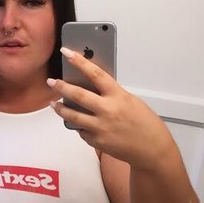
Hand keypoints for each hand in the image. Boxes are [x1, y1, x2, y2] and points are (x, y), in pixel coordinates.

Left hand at [48, 48, 174, 169]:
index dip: (79, 61)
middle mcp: (107, 110)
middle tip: (51, 81)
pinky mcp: (97, 141)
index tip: (66, 52)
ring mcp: (101, 127)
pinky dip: (79, 126)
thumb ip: (112, 95)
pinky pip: (82, 131)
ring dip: (60, 109)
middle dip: (61, 87)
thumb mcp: (130, 101)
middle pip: (78, 95)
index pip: (95, 74)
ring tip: (53, 104)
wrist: (152, 149)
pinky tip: (78, 123)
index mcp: (118, 96)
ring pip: (73, 116)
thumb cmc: (145, 123)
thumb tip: (93, 89)